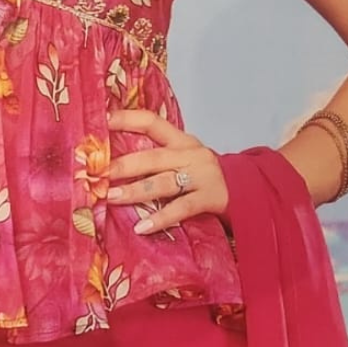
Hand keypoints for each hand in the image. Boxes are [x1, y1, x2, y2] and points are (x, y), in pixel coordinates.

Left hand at [105, 109, 229, 234]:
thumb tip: (113, 163)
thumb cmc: (205, 175)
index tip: (101, 121)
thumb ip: (158, 157)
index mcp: (181, 140)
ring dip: (135, 191)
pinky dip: (161, 218)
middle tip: (98, 173)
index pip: (151, 122)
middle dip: (123, 165)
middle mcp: (190, 154)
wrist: (249, 189)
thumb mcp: (185, 158)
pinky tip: (142, 227)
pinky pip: (182, 208)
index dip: (126, 119)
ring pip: (163, 182)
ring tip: (112, 197)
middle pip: (152, 157)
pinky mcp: (210, 197)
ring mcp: (201, 176)